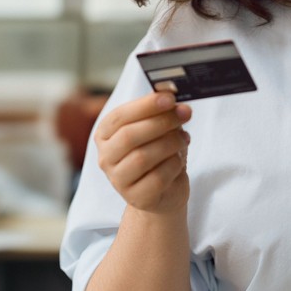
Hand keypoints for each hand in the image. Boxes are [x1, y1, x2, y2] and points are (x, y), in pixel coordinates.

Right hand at [94, 86, 191, 213]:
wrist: (164, 192)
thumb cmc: (158, 155)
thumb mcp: (156, 130)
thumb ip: (158, 112)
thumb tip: (170, 93)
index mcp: (105, 134)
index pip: (120, 116)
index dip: (145, 105)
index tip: (170, 98)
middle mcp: (105, 157)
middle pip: (129, 136)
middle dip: (161, 122)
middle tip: (185, 113)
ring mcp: (118, 180)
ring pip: (143, 157)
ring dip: (170, 143)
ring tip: (185, 138)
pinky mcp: (136, 197)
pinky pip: (158, 177)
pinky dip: (174, 165)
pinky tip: (179, 161)